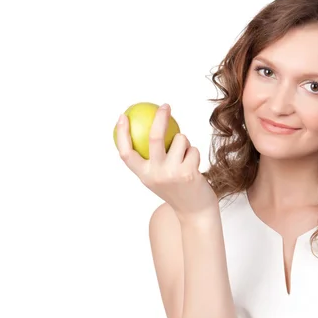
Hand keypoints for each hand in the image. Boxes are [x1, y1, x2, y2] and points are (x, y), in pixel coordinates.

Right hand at [116, 103, 218, 219]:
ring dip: (184, 142)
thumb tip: (146, 128)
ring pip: (179, 140)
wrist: (195, 211)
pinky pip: (192, 149)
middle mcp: (154, 175)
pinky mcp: (188, 173)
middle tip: (165, 106)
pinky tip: (193, 165)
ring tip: (185, 157)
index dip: (122, 133)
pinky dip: (194, 153)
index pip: (126, 153)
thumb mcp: (159, 177)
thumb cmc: (177, 189)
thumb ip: (151, 159)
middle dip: (160, 117)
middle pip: (154, 137)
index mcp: (143, 175)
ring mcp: (172, 174)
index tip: (124, 116)